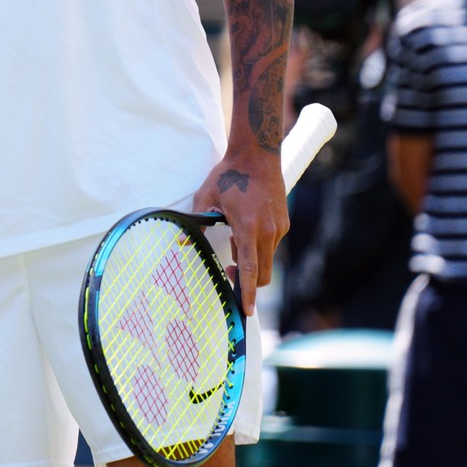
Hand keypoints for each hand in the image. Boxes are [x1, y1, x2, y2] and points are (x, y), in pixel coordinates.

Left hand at [189, 139, 288, 316]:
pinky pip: (271, 245)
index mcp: (249, 227)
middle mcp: (269, 232)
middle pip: (263, 273)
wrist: (257, 155)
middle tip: (226, 272)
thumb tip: (182, 241)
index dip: (248, 292)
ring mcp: (279, 228)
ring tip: (232, 236)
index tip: (247, 310)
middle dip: (248, 281)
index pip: (251, 269)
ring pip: (266, 259)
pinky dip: (257, 246)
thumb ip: (197, 222)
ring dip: (251, 260)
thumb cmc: (228, 175)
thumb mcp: (205, 197)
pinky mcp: (284, 223)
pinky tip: (244, 226)